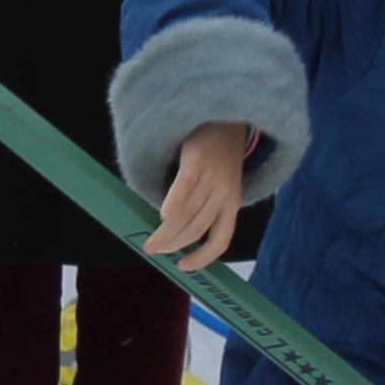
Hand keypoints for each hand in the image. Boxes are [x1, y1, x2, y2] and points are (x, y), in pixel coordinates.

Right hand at [147, 120, 254, 271]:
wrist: (226, 118)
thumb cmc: (219, 156)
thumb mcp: (222, 184)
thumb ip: (206, 206)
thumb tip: (177, 233)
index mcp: (233, 203)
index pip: (221, 238)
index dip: (203, 257)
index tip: (183, 266)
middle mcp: (225, 193)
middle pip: (197, 228)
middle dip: (174, 244)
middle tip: (154, 251)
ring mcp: (212, 176)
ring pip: (188, 212)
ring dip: (167, 231)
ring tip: (151, 241)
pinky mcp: (197, 160)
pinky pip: (184, 186)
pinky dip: (173, 203)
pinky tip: (161, 216)